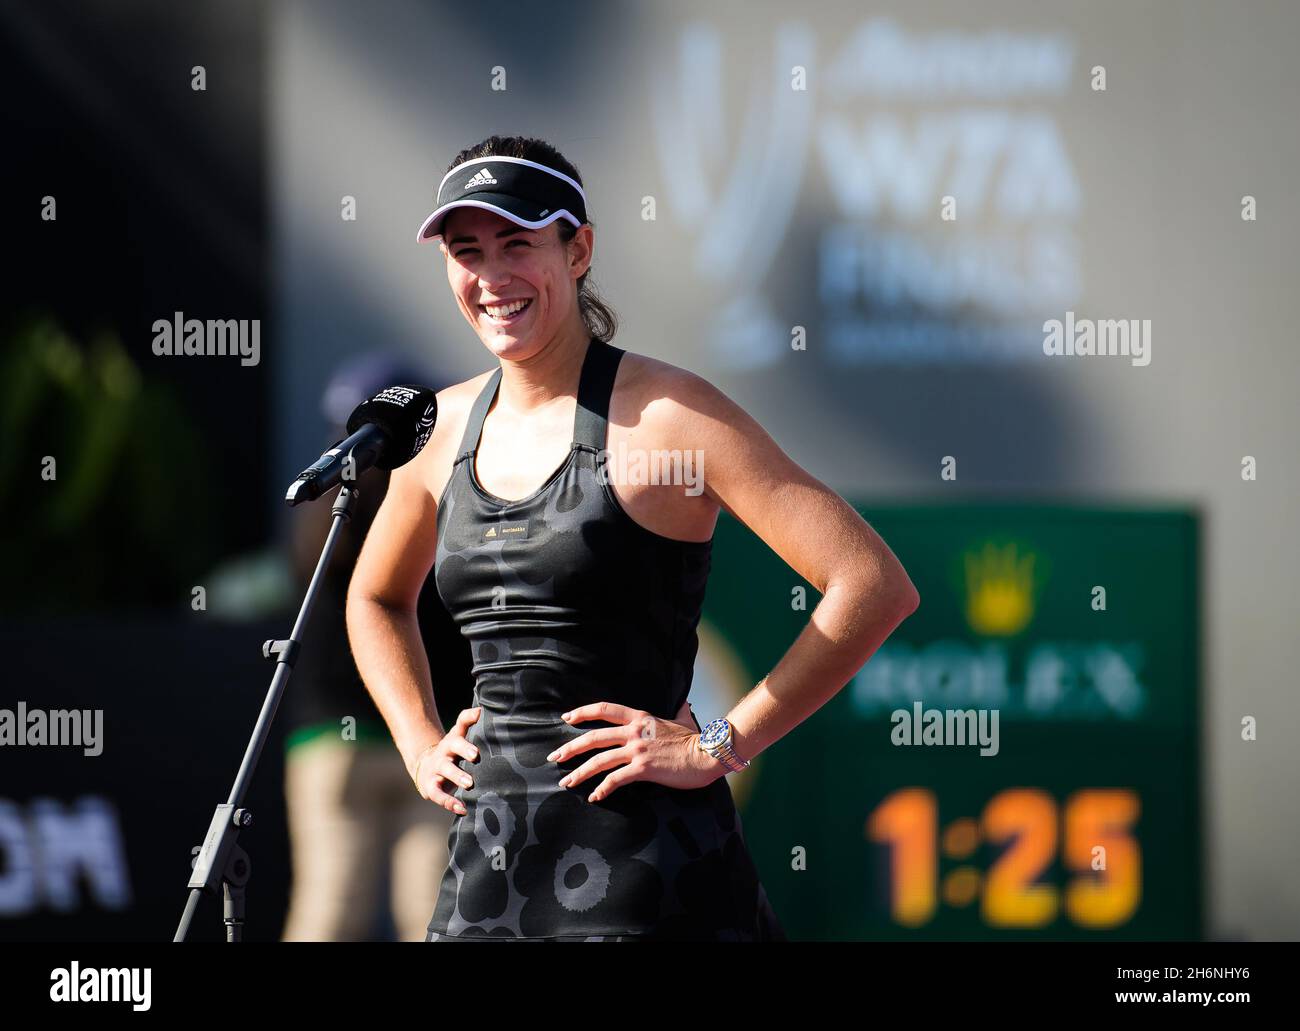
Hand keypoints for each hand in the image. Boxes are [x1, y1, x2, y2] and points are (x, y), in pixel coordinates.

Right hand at [411, 706, 480, 814]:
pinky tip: (463, 809)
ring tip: (470, 783)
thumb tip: (482, 709)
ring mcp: (436, 769)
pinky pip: (439, 795)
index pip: (460, 726)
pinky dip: (450, 803)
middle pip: (452, 747)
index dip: (469, 719)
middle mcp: (444, 751)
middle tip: (476, 756)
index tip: (480, 716)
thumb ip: (469, 722)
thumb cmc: (453, 751)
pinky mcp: (431, 787)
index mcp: (454, 739)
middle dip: (464, 750)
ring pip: (446, 771)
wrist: (426, 767)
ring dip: (457, 776)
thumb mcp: (459, 735)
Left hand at [548, 700, 722, 802]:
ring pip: (600, 760)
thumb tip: (684, 703)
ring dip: (580, 772)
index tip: (567, 718)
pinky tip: (594, 797)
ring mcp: (638, 750)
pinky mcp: (643, 769)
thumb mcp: (682, 720)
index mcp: (640, 718)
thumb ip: (678, 712)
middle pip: (594, 737)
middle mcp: (635, 731)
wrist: (708, 754)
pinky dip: (602, 789)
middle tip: (555, 758)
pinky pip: (615, 780)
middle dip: (571, 748)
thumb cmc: (697, 740)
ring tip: (567, 782)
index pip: (605, 709)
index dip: (583, 712)